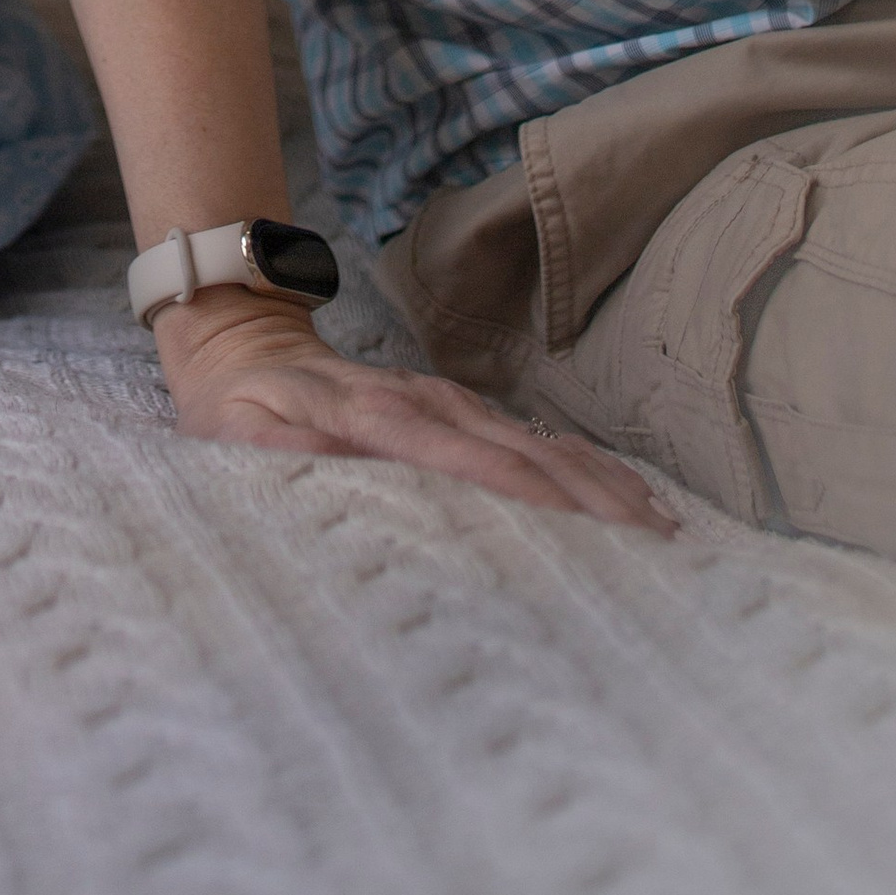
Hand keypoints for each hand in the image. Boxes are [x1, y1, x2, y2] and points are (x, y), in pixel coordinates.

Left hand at [156, 290, 671, 533]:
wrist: (243, 346)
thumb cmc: (237, 412)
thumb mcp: (235, 436)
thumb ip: (279, 454)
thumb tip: (322, 470)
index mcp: (367, 412)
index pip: (449, 451)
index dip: (510, 486)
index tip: (567, 523)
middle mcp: (421, 401)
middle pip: (513, 449)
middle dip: (582, 496)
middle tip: (649, 548)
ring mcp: (446, 402)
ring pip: (534, 444)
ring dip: (597, 486)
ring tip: (660, 531)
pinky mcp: (459, 411)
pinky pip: (530, 439)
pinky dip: (584, 468)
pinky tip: (629, 496)